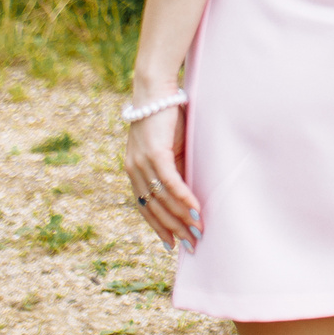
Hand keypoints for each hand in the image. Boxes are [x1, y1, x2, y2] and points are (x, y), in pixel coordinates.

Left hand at [121, 104, 199, 251]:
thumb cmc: (166, 116)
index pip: (146, 207)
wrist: (156, 89)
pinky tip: (196, 210)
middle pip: (154, 208)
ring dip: (182, 218)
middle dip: (174, 229)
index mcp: (134, 171)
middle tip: (192, 245)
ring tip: (198, 231)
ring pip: (162, 199)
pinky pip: (170, 182)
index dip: (159, 227)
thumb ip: (175, 169)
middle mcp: (134, 170)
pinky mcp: (155, 152)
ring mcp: (143, 162)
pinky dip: (183, 197)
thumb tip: (189, 193)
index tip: (172, 244)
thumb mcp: (169, 148)